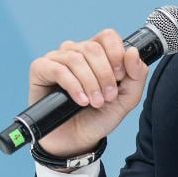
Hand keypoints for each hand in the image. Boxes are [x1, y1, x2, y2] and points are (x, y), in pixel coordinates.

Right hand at [27, 29, 149, 156]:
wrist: (77, 140)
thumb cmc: (99, 117)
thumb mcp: (126, 99)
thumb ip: (136, 76)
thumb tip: (132, 52)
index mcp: (97, 53)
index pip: (107, 36)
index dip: (116, 54)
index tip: (120, 77)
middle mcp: (76, 51)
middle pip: (93, 48)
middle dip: (104, 75)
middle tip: (107, 97)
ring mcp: (57, 58)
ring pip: (76, 58)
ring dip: (90, 83)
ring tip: (94, 102)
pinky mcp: (40, 69)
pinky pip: (58, 69)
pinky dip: (73, 86)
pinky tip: (81, 101)